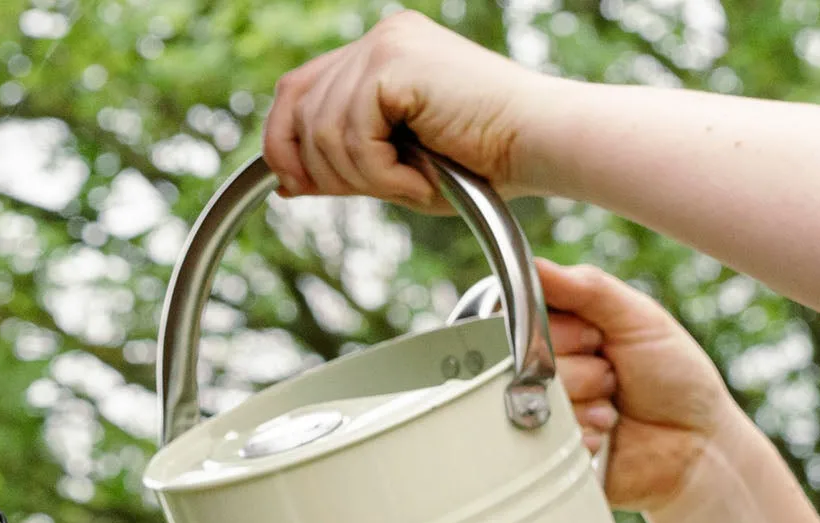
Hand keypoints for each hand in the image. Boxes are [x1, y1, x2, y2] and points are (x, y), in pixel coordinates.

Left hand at [263, 11, 559, 208]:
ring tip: (409, 184)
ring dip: (362, 177)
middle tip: (382, 188)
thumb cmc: (481, 163)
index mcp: (379, 54)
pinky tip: (417, 177)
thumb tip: (287, 180)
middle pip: (299, 109)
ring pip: (323, 131)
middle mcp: (379, 38)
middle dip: (323, 169)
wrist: (536, 145)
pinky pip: (352, 134)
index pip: (298, 91)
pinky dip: (380, 173)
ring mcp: (385, 43)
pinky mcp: (394, 60)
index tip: (295, 186)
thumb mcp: (395, 167)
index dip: (283, 143)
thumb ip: (343, 164)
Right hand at [536, 259, 741, 515]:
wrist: (694, 447)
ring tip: (613, 408)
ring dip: (583, 404)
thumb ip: (587, 289)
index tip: (595, 337)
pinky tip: (605, 436)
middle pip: (523, 358)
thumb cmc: (674, 378)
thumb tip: (536, 265)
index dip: (555, 327)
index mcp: (565, 327)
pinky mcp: (547, 452)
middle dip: (579, 368)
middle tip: (613, 374)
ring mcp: (544, 412)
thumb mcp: (638, 318)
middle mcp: (548, 367)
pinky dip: (579, 436)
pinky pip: (541, 439)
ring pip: (532, 398)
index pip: (523, 312)